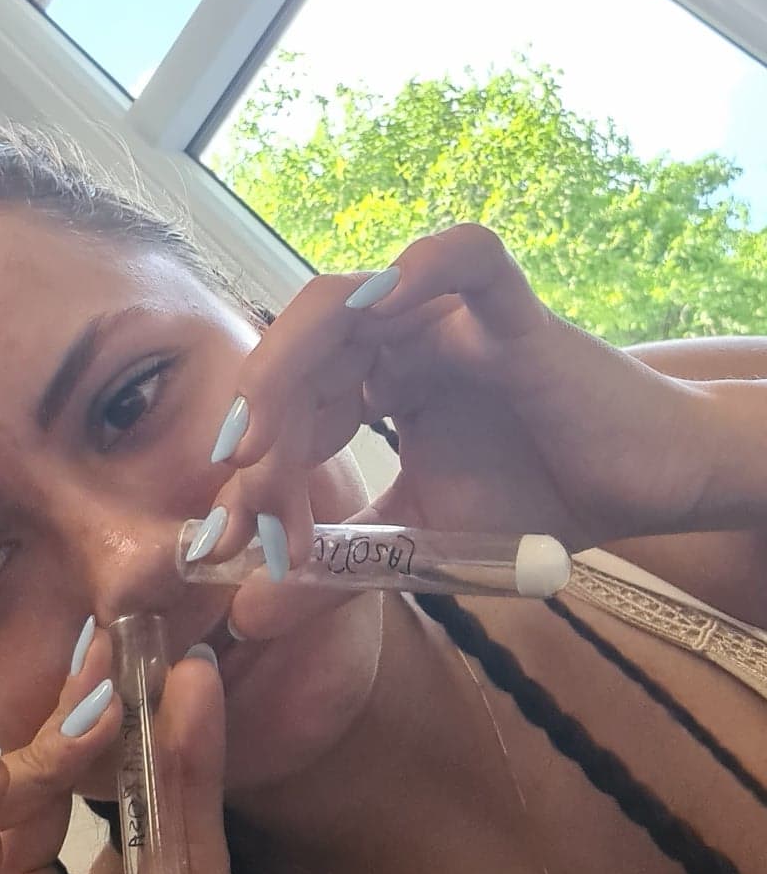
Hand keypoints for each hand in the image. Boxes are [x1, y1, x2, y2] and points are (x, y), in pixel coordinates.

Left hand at [200, 225, 715, 635]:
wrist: (648, 491)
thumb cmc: (542, 500)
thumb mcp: (424, 546)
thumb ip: (341, 572)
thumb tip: (247, 613)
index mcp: (378, 381)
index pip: (292, 406)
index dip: (251, 468)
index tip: (226, 545)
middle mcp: (403, 339)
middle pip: (303, 351)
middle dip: (256, 421)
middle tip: (233, 493)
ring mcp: (453, 321)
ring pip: (350, 300)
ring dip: (290, 364)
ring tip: (257, 437)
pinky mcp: (515, 316)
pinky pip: (468, 260)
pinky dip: (422, 267)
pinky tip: (378, 305)